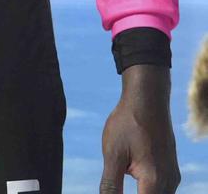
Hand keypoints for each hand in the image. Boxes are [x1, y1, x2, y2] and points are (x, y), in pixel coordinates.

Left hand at [99, 65, 179, 193]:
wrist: (147, 98)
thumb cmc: (127, 123)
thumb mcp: (113, 154)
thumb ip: (110, 186)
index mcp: (154, 181)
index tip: (113, 188)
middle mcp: (169, 183)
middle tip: (116, 181)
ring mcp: (172, 176)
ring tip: (123, 172)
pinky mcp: (172, 170)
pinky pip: (162, 190)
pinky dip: (148, 190)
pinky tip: (135, 180)